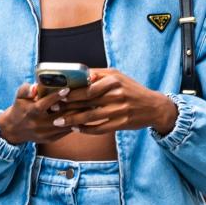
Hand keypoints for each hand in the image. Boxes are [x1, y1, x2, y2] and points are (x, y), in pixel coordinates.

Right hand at [0, 80, 80, 144]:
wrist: (14, 130)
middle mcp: (38, 125)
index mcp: (31, 112)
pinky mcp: (50, 139)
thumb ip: (25, 90)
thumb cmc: (19, 108)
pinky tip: (84, 117)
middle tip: (87, 97)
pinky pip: (65, 132)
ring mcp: (45, 134)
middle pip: (59, 115)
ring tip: (90, 106)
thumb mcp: (19, 97)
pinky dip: (75, 124)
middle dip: (73, 106)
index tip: (67, 89)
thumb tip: (35, 86)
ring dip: (77, 116)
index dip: (56, 96)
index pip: (44, 104)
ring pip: (65, 125)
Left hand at [43, 68, 177, 135]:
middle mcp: (116, 93)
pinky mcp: (121, 123)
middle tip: (52, 109)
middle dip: (66, 105)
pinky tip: (76, 129)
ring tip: (59, 122)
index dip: (70, 91)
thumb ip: (98, 75)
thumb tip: (76, 74)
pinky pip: (99, 128)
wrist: (153, 106)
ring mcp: (119, 109)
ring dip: (72, 120)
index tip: (56, 93)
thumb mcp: (117, 77)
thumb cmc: (130, 90)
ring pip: (90, 116)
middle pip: (86, 100)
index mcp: (113, 79)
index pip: (87, 85)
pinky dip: (85, 129)